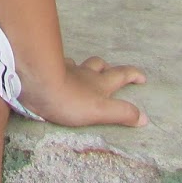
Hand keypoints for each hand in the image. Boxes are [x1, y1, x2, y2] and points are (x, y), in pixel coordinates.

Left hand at [18, 55, 147, 127]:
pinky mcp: (48, 71)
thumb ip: (122, 113)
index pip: (122, 75)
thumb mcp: (101, 111)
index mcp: (100, 83)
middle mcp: (85, 73)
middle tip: (113, 71)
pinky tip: (58, 73)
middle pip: (100, 65)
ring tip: (85, 73)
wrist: (37, 84)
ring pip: (79, 64)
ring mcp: (66, 70)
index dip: (134, 75)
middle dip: (110, 68)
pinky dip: (62, 69)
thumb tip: (144, 118)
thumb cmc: (69, 100)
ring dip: (85, 67)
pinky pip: (57, 67)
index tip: (142, 77)